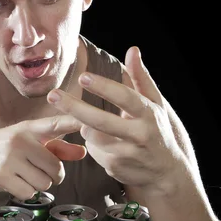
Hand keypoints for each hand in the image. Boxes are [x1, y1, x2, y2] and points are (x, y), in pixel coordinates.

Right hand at [0, 115, 85, 199]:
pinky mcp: (2, 177)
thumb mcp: (27, 141)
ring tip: (24, 175)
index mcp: (29, 128)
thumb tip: (82, 152)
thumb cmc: (3, 147)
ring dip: (38, 185)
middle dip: (53, 176)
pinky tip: (14, 182)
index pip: (55, 124)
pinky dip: (25, 193)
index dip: (73, 122)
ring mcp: (11, 159)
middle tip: (41, 172)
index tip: (88, 122)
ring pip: (44, 183)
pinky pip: (29, 193)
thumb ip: (56, 146)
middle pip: (55, 168)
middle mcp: (21, 141)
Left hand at [46, 46, 185, 192]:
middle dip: (74, 107)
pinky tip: (109, 145)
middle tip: (53, 95)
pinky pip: (93, 150)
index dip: (103, 87)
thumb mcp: (154, 102)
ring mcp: (128, 153)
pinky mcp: (117, 167)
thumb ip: (140, 76)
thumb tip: (132, 49)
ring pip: (92, 135)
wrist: (168, 171)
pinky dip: (94, 144)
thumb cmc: (157, 129)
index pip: (124, 97)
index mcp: (148, 113)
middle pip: (101, 121)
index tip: (83, 76)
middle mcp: (140, 134)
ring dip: (87, 128)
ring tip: (100, 127)